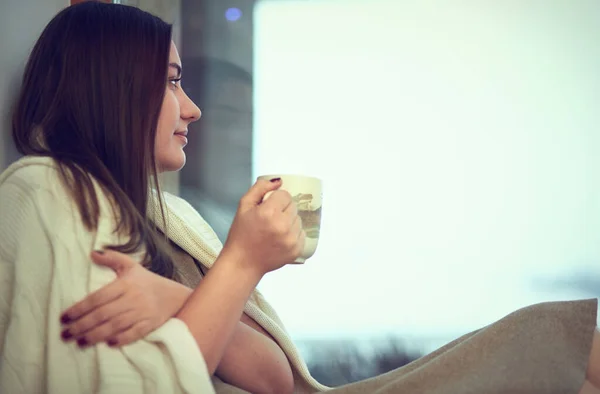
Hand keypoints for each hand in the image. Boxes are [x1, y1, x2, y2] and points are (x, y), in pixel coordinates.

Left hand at [60, 250, 188, 347]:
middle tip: (66, 334)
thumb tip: (93, 253)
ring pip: (115, 325)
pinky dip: (121, 339)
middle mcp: (133, 298)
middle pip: (103, 314)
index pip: (98, 297)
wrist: (175, 295)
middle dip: (82, 326)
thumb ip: (112, 258)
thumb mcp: (131, 266)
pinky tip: (108, 344)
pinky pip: (133, 333)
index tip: (64, 317)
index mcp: (125, 284)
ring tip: (80, 342)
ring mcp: (142, 312)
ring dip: (95, 335)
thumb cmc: (148, 281)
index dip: (79, 308)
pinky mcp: (150, 324)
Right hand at [222, 178, 304, 275]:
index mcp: (269, 212)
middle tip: (270, 219)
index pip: (285, 195)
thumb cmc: (241, 235)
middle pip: (293, 206)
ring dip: (289, 221)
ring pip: (298, 219)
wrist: (242, 262)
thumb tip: (278, 181)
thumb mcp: (244, 206)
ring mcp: (291, 239)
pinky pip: (302, 233)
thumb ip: (260, 188)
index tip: (268, 207)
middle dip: (283, 209)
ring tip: (274, 229)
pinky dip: (293, 234)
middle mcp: (282, 226)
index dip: (275, 199)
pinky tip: (280, 238)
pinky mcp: (296, 250)